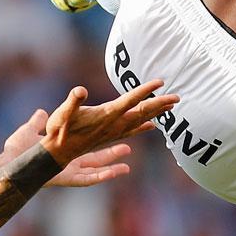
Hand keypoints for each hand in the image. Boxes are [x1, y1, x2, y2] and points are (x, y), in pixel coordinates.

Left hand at [3, 108, 135, 187]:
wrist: (9, 162)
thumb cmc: (16, 149)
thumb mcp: (30, 130)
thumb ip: (37, 122)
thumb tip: (40, 112)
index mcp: (63, 151)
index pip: (87, 144)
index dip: (101, 139)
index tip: (114, 133)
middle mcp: (69, 162)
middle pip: (97, 157)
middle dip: (114, 152)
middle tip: (130, 145)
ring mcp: (69, 172)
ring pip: (96, 169)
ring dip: (112, 164)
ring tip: (128, 162)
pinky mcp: (68, 179)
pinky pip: (90, 179)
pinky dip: (105, 175)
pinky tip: (118, 171)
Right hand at [40, 81, 174, 167]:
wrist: (57, 153)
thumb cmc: (59, 130)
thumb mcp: (62, 113)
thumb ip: (72, 102)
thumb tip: (80, 90)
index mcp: (106, 116)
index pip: (130, 100)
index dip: (145, 91)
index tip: (160, 82)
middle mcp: (113, 125)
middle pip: (142, 112)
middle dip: (160, 104)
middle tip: (178, 97)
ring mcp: (113, 132)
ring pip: (140, 121)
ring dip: (156, 113)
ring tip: (171, 107)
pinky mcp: (110, 137)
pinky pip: (132, 130)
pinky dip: (144, 126)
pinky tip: (151, 125)